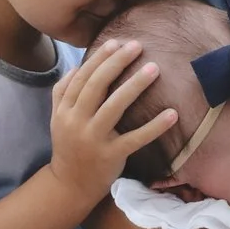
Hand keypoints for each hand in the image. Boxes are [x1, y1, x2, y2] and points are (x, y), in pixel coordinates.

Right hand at [46, 40, 174, 204]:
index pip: (82, 77)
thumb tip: (76, 67)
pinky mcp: (111, 155)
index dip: (99, 58)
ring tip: (154, 68)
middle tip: (137, 46)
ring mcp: (93, 139)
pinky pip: (135, 138)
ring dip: (135, 85)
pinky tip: (172, 114)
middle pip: (96, 86)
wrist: (69, 185)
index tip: (117, 42)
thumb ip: (62, 93)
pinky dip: (154, 126)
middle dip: (117, 62)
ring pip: (114, 106)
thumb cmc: (69, 147)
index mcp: (64, 110)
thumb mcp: (57, 119)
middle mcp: (76, 122)